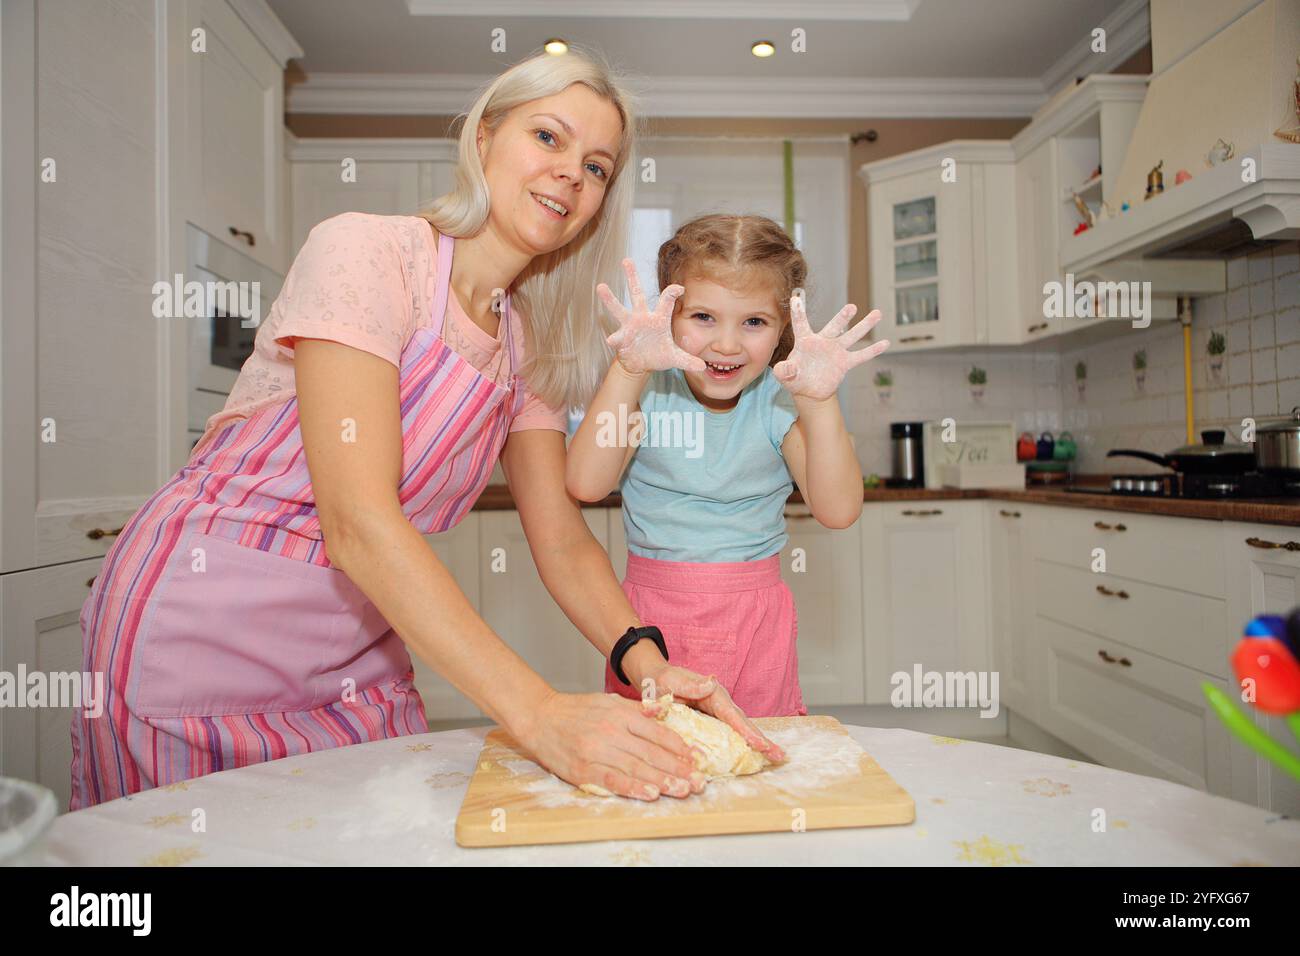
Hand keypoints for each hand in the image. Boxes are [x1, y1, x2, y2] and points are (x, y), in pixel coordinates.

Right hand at [515, 690, 704, 799]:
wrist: (540, 718)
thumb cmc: (575, 710)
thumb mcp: (608, 701)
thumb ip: (637, 710)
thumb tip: (663, 710)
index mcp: (620, 714)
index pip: (658, 733)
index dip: (680, 747)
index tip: (697, 758)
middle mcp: (612, 731)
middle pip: (652, 753)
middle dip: (678, 768)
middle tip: (699, 780)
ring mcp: (598, 751)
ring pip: (637, 768)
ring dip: (663, 781)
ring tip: (683, 789)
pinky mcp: (584, 769)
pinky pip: (613, 780)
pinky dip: (633, 788)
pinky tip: (650, 794)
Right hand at [597, 259, 705, 375]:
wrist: (641, 364)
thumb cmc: (658, 354)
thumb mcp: (674, 358)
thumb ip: (688, 360)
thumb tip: (703, 367)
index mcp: (658, 318)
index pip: (666, 300)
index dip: (673, 293)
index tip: (680, 288)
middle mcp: (642, 317)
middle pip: (636, 293)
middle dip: (632, 277)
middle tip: (626, 260)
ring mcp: (629, 325)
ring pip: (618, 308)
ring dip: (610, 299)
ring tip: (600, 286)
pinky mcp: (621, 337)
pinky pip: (616, 337)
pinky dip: (614, 339)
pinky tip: (611, 340)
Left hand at [632, 662, 786, 764]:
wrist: (656, 679)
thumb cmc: (662, 681)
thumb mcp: (671, 681)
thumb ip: (689, 685)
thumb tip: (711, 683)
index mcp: (713, 694)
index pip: (732, 715)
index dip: (746, 731)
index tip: (760, 744)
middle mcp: (720, 703)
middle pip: (744, 723)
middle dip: (761, 739)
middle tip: (779, 755)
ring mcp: (719, 712)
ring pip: (741, 729)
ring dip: (759, 743)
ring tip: (776, 757)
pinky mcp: (715, 721)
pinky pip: (732, 733)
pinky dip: (745, 744)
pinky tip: (756, 757)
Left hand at [773, 297, 889, 401]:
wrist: (810, 390)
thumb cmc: (795, 378)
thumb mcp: (786, 376)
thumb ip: (784, 371)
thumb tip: (783, 369)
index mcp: (805, 341)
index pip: (801, 324)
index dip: (798, 312)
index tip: (795, 298)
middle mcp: (823, 342)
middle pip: (834, 327)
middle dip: (842, 318)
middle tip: (851, 307)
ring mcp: (836, 350)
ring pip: (851, 336)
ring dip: (864, 326)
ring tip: (877, 314)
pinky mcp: (845, 362)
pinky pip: (861, 355)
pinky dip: (873, 351)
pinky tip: (885, 343)